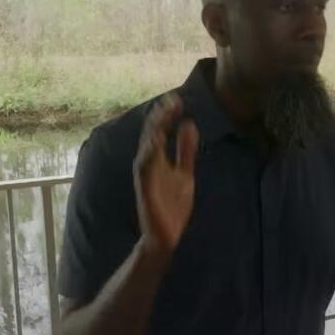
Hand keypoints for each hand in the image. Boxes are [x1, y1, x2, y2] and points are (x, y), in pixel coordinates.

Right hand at [133, 93, 198, 254]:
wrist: (167, 236)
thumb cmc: (172, 204)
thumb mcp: (184, 172)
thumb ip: (185, 150)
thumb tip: (189, 123)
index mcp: (157, 160)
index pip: (159, 132)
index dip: (166, 116)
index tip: (176, 99)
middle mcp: (148, 166)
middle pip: (151, 137)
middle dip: (159, 118)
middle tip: (170, 101)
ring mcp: (146, 178)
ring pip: (145, 150)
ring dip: (153, 133)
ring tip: (162, 116)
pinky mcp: (145, 192)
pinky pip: (144, 172)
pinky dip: (148, 157)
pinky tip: (155, 144)